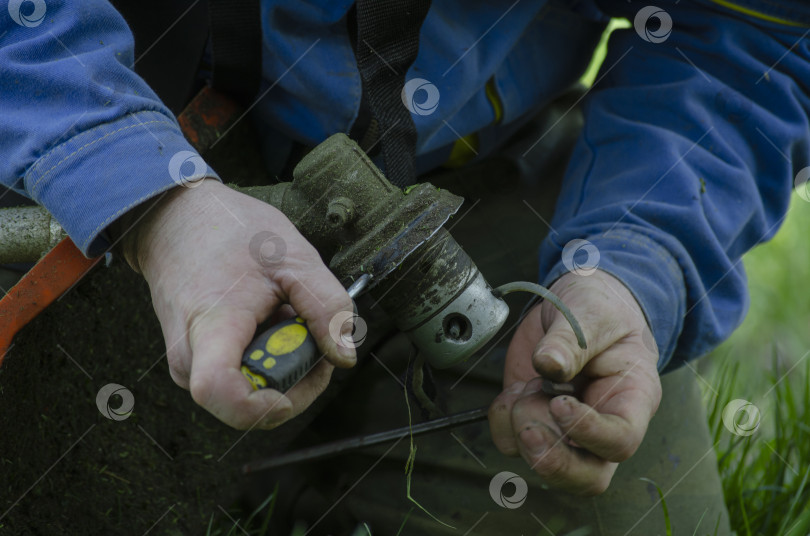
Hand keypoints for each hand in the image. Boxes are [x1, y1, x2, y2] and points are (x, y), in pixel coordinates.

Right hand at [123, 179, 354, 429]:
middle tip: (309, 330)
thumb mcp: (294, 257)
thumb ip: (327, 306)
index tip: (297, 380)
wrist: (177, 218)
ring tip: (284, 314)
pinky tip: (268, 320)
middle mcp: (189, 356)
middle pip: (248, 402)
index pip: (219, 392)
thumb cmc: (231, 232)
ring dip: (281, 362)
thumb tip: (345, 357)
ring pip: (248, 391)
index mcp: (211, 326)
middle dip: (293, 376)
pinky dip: (265, 355)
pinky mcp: (192, 361)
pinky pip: (239, 377)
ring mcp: (187, 362)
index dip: (264, 406)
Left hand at [489, 269, 661, 494]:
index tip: (559, 403)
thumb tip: (549, 364)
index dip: (588, 433)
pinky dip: (502, 420)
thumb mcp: (591, 313)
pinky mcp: (534, 422)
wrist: (577, 304)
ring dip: (522, 428)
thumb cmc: (599, 308)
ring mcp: (566, 430)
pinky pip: (511, 443)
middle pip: (588, 477)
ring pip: (545, 465)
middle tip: (528, 428)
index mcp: (633, 398)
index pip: (620, 441)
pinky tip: (514, 389)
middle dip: (552, 461)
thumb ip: (571, 339)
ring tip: (528, 386)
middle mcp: (603, 424)